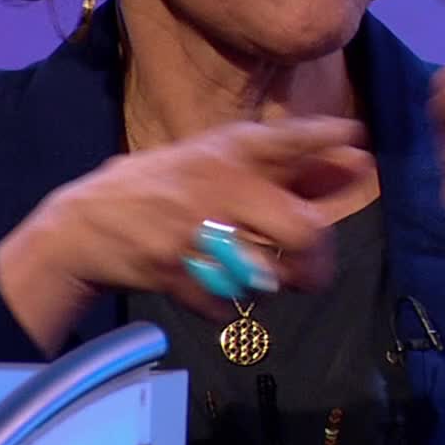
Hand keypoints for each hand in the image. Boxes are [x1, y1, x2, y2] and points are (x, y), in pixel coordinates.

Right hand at [0, 117, 372, 355]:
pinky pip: (226, 305)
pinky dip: (226, 305)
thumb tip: (359, 163)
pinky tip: (212, 289)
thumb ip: (287, 165)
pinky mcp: (172, 270)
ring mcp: (193, 229)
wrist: (83, 225)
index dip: (329, 143)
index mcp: (228, 149)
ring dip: (269, 288)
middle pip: (301, 230)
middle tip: (313, 273)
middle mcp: (216, 183)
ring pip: (267, 277)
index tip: (362, 152)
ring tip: (257, 279)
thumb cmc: (165, 188)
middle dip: (318, 261)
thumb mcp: (218, 161)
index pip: (291, 139)